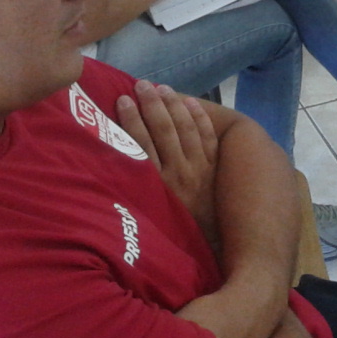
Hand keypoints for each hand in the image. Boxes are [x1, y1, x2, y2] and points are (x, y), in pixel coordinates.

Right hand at [117, 80, 219, 246]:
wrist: (222, 252)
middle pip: (163, 131)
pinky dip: (201, 119)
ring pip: (186, 130)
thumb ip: (136, 196)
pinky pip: (209, 139)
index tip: (121, 100)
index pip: (141, 144)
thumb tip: (114, 173)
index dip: (131, 120)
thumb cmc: (178, 241)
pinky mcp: (217, 169)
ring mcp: (200, 169)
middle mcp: (178, 172)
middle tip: (141, 84)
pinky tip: (192, 103)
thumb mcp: (150, 219)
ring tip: (162, 88)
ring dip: (174, 106)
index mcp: (157, 185)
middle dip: (152, 105)